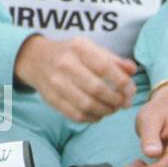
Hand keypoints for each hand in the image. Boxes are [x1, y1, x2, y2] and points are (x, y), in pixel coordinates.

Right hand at [14, 34, 135, 122]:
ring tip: (113, 109)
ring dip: (106, 111)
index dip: (122, 82)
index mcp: (78, 48)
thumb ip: (114, 60)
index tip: (130, 91)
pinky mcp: (51, 99)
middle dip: (115, 100)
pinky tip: (99, 114)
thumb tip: (132, 70)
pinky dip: (92, 118)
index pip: (104, 67)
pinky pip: (76, 115)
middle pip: (96, 89)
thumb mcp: (91, 49)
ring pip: (87, 105)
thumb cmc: (71, 54)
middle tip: (124, 103)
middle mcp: (65, 64)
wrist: (35, 58)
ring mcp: (56, 83)